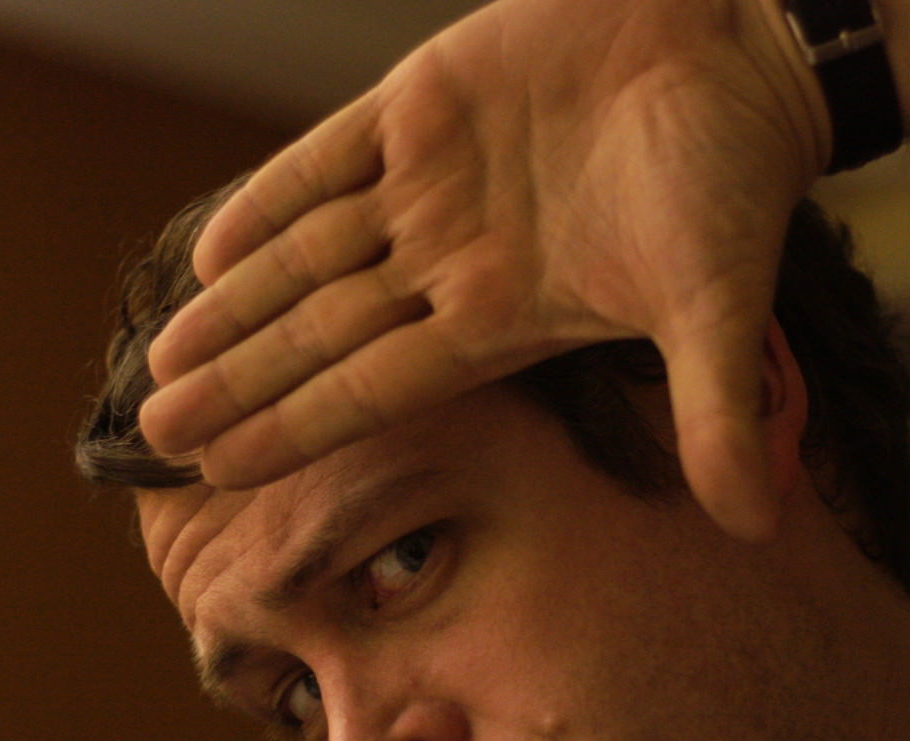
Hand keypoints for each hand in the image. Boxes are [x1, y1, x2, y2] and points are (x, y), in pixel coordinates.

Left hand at [139, 0, 828, 538]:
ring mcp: (429, 182)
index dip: (291, 428)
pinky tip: (208, 252)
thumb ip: (712, 408)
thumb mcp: (717, 301)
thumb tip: (757, 523)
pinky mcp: (423, 101)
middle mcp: (449, 259)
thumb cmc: (731, 175)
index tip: (218, 473)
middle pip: (317, 334)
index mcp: (500, 316)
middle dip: (235, 384)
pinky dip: (268, 201)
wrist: (739, 44)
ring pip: (305, 256)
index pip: (371, 388)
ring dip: (232, 308)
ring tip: (162, 361)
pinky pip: (324, 158)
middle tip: (152, 438)